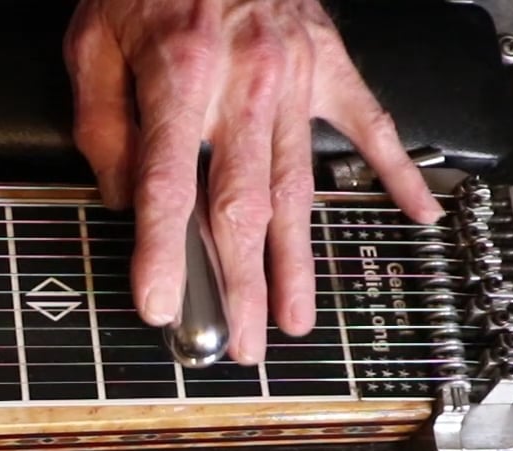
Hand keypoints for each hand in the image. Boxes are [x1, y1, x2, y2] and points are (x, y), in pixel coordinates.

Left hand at [65, 0, 442, 363]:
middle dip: (240, 285)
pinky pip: (372, 123)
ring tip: (294, 319)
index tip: (159, 307)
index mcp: (180, 77)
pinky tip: (419, 216)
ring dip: (296, 261)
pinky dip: (398, 173)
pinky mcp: (332, 61)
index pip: (168, 185)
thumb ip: (103, 125)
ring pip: (298, 184)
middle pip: (242, 204)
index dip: (162, 253)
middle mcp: (246, 81)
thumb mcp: (93, 42)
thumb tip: (123, 200)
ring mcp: (297, 73)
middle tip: (241, 345)